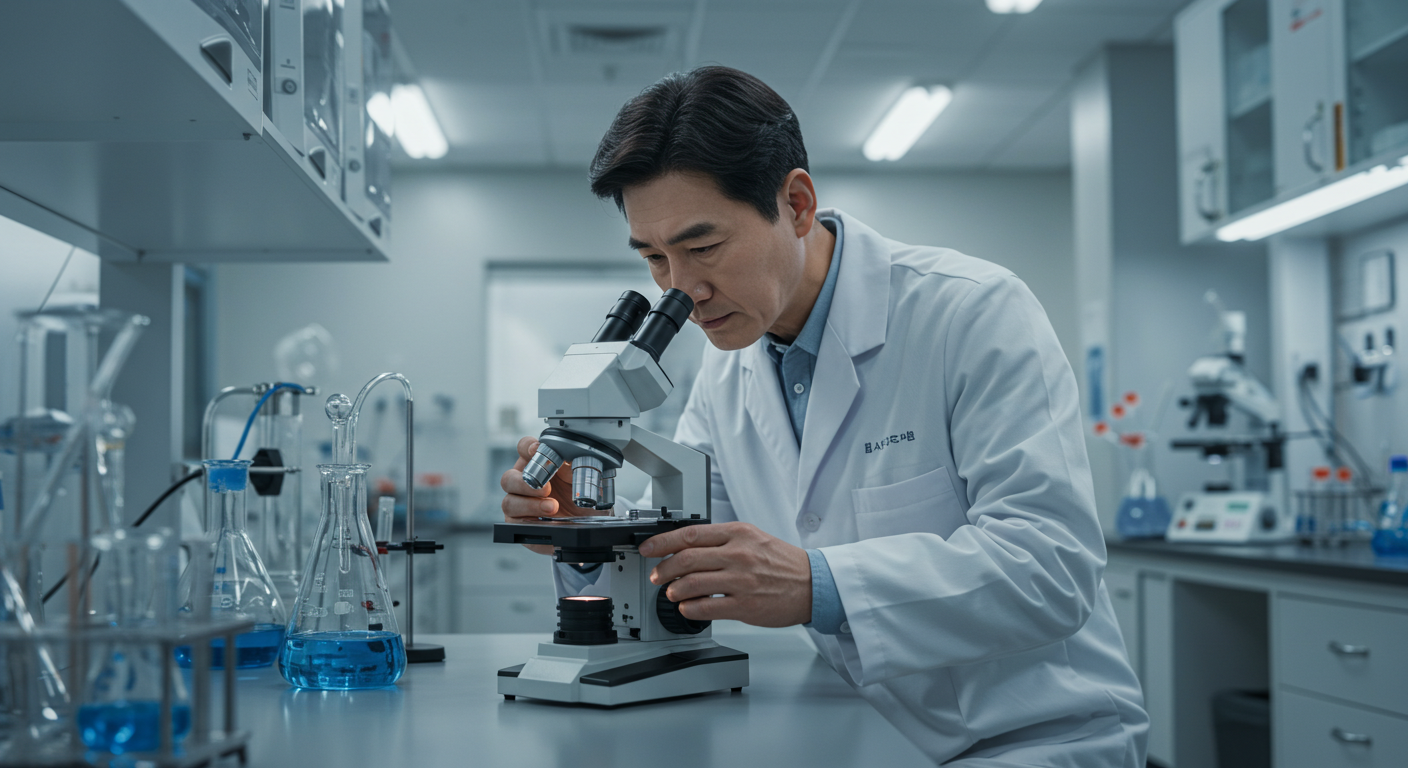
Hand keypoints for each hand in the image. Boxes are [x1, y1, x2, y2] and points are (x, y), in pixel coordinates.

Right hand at [500, 436, 594, 554]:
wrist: (592, 520)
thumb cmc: (586, 494)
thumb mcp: (584, 476)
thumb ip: (574, 464)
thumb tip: (569, 456)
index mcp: (538, 463)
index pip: (523, 449)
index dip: (526, 447)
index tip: (536, 450)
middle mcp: (525, 482)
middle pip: (508, 478)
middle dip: (524, 483)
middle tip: (546, 488)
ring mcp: (520, 504)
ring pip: (508, 502)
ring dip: (530, 505)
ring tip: (553, 507)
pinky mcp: (521, 523)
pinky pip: (514, 522)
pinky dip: (530, 520)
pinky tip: (546, 520)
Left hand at [640, 522, 811, 627]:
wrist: (812, 583)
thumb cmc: (782, 563)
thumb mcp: (753, 538)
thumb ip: (722, 540)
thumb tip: (687, 546)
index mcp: (738, 533)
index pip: (690, 534)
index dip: (662, 542)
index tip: (648, 549)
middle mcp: (738, 554)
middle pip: (686, 559)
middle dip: (663, 569)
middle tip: (657, 576)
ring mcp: (741, 581)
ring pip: (692, 584)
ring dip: (674, 591)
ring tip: (672, 593)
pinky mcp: (745, 606)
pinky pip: (706, 608)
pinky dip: (689, 609)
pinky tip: (688, 608)